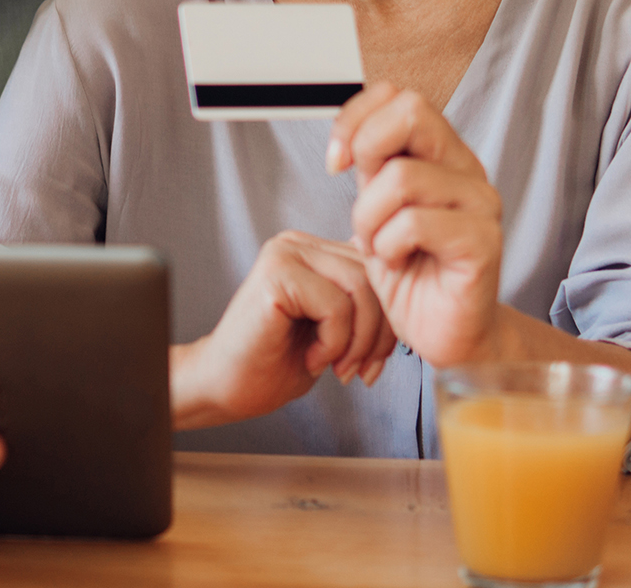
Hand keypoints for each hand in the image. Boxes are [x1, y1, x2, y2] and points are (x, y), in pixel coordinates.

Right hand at [171, 230, 394, 430]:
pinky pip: (336, 306)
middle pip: (374, 276)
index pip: (378, 267)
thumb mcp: (336, 329)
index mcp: (313, 250)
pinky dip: (334, 342)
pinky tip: (312, 359)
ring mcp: (284, 253)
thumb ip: (361, 302)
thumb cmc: (278, 363)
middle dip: (379, 333)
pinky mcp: (276, 274)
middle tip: (360, 370)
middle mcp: (297, 243)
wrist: (226, 387)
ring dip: (358, 341)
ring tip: (336, 366)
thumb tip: (404, 290)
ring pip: (361, 288)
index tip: (374, 361)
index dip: (388, 319)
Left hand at [328, 84, 502, 366]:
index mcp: (441, 155)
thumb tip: (347, 136)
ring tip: (379, 246)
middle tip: (361, 201)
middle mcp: (466, 170)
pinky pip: (414, 223)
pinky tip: (397, 264)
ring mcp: (481, 204)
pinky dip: (389, 246)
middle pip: (412, 111)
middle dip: (366, 153)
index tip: (336, 161)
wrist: (443, 334)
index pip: (398, 94)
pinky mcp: (484, 242)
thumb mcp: (376, 208)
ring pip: (402, 177)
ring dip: (370, 218)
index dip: (355, 118)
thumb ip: (371, 166)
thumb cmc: (411, 273)